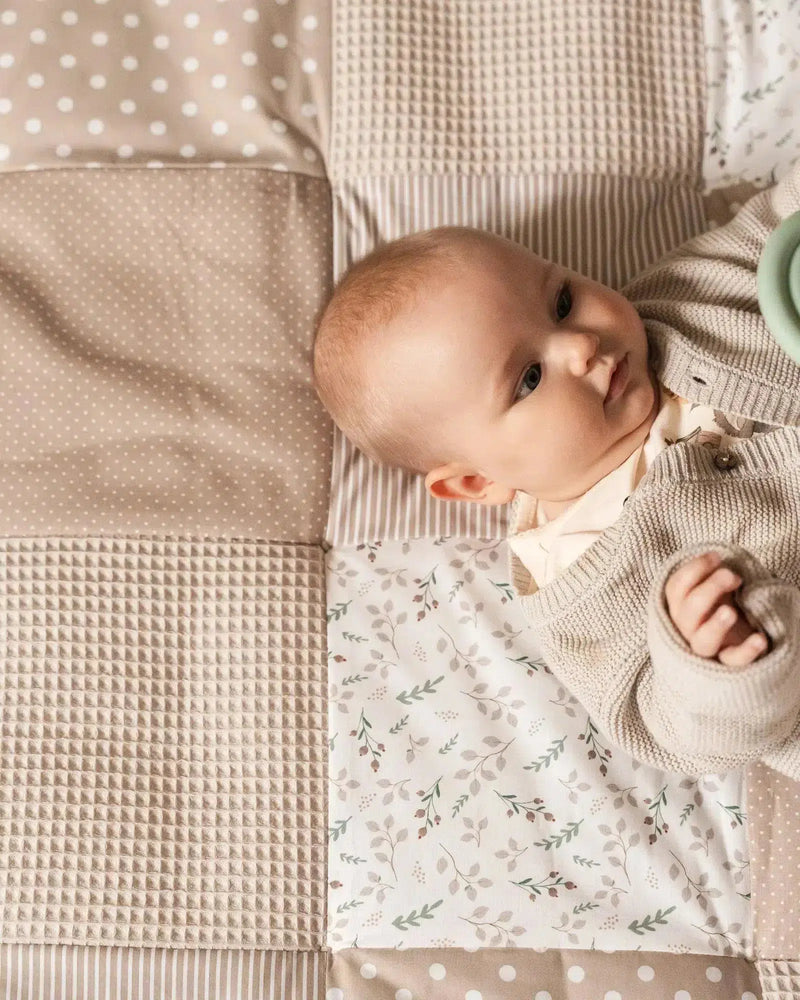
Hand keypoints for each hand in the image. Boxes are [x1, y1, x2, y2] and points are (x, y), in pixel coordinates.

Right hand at [664, 551, 769, 668]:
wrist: (735, 637)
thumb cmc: (719, 605)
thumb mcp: (713, 587)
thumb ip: (711, 575)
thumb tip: (719, 561)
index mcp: (679, 606)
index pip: (676, 587)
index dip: (694, 569)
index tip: (716, 557)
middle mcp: (687, 627)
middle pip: (689, 610)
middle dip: (709, 589)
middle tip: (732, 576)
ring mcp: (706, 647)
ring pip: (703, 641)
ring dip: (715, 626)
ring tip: (730, 612)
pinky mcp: (727, 662)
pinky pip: (733, 660)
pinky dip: (746, 651)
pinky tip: (759, 638)